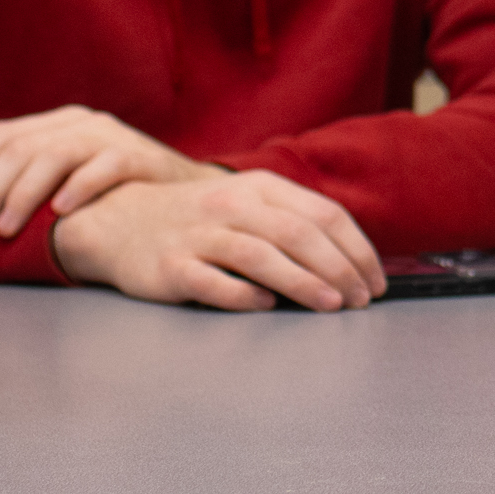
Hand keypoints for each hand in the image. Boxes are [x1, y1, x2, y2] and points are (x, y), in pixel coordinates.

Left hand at [0, 105, 216, 243]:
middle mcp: (82, 123)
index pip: (3, 137)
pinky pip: (104, 167)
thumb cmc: (118, 185)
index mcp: (59, 122)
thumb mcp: (70, 162)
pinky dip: (79, 187)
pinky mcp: (139, 157)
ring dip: (25, 195)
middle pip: (22, 149)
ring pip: (55, 156)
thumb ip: (29, 147)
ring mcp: (112, 137)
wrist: (183, 192)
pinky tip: (59, 212)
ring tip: (6, 229)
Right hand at [49, 171, 383, 311]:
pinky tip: (267, 307)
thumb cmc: (198, 221)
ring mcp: (198, 235)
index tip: (375, 281)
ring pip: (261, 256)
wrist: (119, 223)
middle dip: (338, 269)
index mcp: (258, 187)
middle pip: (297, 234)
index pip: (323, 214)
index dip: (356, 250)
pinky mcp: (171, 266)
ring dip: (303, 282)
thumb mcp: (247, 205)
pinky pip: (213, 282)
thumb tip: (350, 263)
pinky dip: (244, 295)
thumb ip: (292, 222)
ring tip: (331, 305)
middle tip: (360, 300)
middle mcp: (230, 204)